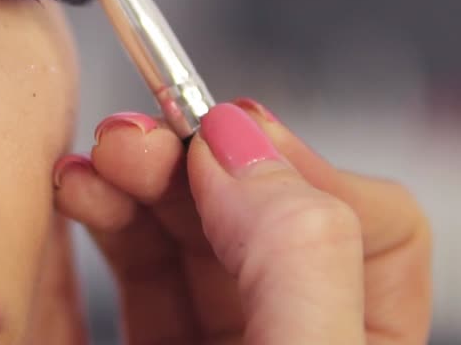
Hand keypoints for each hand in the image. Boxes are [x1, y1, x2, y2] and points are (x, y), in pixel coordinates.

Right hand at [53, 98, 430, 343]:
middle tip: (137, 137)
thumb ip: (293, 257)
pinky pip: (138, 266)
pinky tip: (80, 193)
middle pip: (268, 208)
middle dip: (197, 153)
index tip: (217, 142)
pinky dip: (106, 214)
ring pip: (195, 227)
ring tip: (94, 163)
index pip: (380, 224)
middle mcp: (298, 334)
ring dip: (140, 173)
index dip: (299, 166)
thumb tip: (241, 142)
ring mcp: (225, 343)